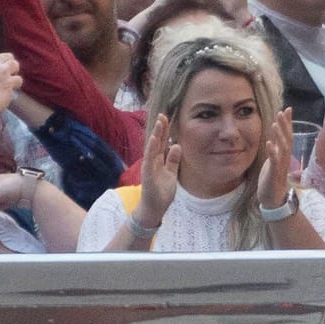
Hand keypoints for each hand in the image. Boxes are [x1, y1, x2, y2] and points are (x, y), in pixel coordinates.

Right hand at [137, 112, 182, 229]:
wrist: (154, 209)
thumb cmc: (161, 192)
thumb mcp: (171, 173)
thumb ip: (173, 160)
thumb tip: (176, 145)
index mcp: (158, 161)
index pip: (162, 143)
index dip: (165, 131)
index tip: (168, 118)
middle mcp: (152, 162)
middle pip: (157, 143)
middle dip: (160, 129)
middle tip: (163, 114)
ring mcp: (149, 168)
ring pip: (152, 148)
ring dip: (156, 135)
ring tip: (159, 122)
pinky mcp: (148, 175)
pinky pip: (149, 160)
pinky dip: (151, 149)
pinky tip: (153, 140)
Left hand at [257, 108, 293, 211]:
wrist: (273, 200)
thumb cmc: (272, 180)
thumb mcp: (273, 162)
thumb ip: (275, 151)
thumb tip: (274, 139)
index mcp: (284, 155)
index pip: (288, 135)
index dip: (288, 122)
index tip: (287, 109)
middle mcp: (285, 158)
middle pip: (287, 139)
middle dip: (285, 125)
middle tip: (282, 112)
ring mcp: (281, 166)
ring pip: (283, 148)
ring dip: (279, 135)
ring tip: (275, 124)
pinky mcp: (275, 174)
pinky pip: (274, 161)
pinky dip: (272, 152)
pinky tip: (269, 143)